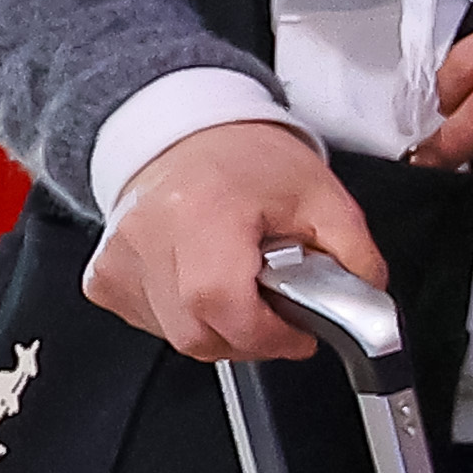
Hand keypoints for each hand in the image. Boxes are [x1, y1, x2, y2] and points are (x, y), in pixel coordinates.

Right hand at [87, 119, 384, 362]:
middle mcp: (149, 235)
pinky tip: (205, 282)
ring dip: (221, 328)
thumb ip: (354, 256)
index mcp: (202, 211)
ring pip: (178, 338)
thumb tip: (366, 307)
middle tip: (277, 307)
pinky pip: (153, 326)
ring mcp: (120, 260)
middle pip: (198, 333)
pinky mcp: (105, 279)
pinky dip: (189, 319)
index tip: (298, 334)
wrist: (189, 134)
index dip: (267, 334)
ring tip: (241, 281)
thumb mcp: (323, 196)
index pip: (221, 302)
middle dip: (251, 337)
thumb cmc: (248, 159)